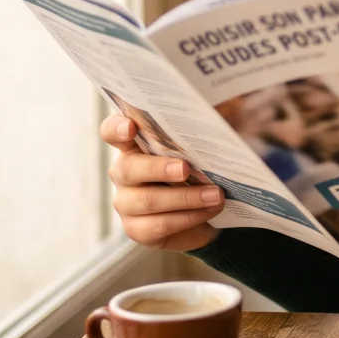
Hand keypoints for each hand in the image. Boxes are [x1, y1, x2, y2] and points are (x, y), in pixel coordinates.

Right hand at [101, 112, 224, 251]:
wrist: (209, 210)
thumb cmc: (203, 168)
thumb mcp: (204, 147)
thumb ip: (203, 130)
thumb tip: (227, 108)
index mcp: (135, 145)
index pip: (112, 131)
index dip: (116, 128)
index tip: (131, 127)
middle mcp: (124, 172)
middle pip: (129, 168)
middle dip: (159, 168)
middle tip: (186, 169)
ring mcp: (127, 202)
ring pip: (148, 200)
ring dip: (186, 197)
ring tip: (216, 194)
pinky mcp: (137, 229)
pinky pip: (159, 225)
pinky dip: (189, 217)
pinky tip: (210, 210)